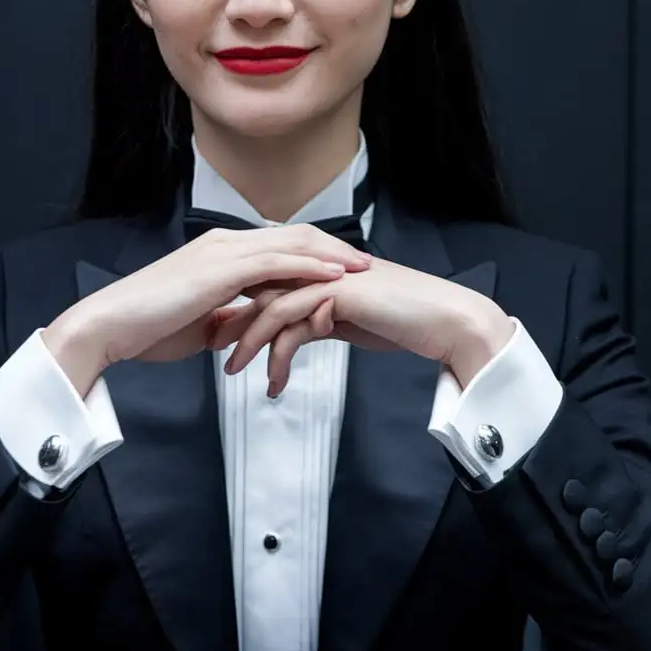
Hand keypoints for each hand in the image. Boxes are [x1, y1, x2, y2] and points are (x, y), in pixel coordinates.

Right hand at [42, 225, 371, 396]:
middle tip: (368, 262)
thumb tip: (249, 328)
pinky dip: (311, 267)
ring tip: (364, 267)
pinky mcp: (221, 269)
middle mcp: (226, 244)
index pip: (281, 245)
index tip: (346, 267)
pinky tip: (337, 276)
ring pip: (292, 244)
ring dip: (332, 255)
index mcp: (221, 253)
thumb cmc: (148, 328)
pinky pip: (277, 263)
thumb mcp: (201, 324)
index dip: (317, 253)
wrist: (112, 326)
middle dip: (335, 248)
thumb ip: (228, 319)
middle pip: (295, 236)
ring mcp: (223, 252)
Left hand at [210, 255, 514, 395]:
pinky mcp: (336, 295)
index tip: (216, 331)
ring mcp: (326, 278)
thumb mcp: (350, 320)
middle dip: (230, 320)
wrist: (442, 320)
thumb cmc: (404, 319)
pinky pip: (292, 325)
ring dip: (246, 342)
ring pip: (269, 307)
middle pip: (258, 289)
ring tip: (233, 373)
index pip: (266, 281)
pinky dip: (277, 356)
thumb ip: (320, 320)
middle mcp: (318, 267)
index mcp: (319, 268)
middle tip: (208, 348)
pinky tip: (274, 382)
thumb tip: (298, 333)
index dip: (238, 304)